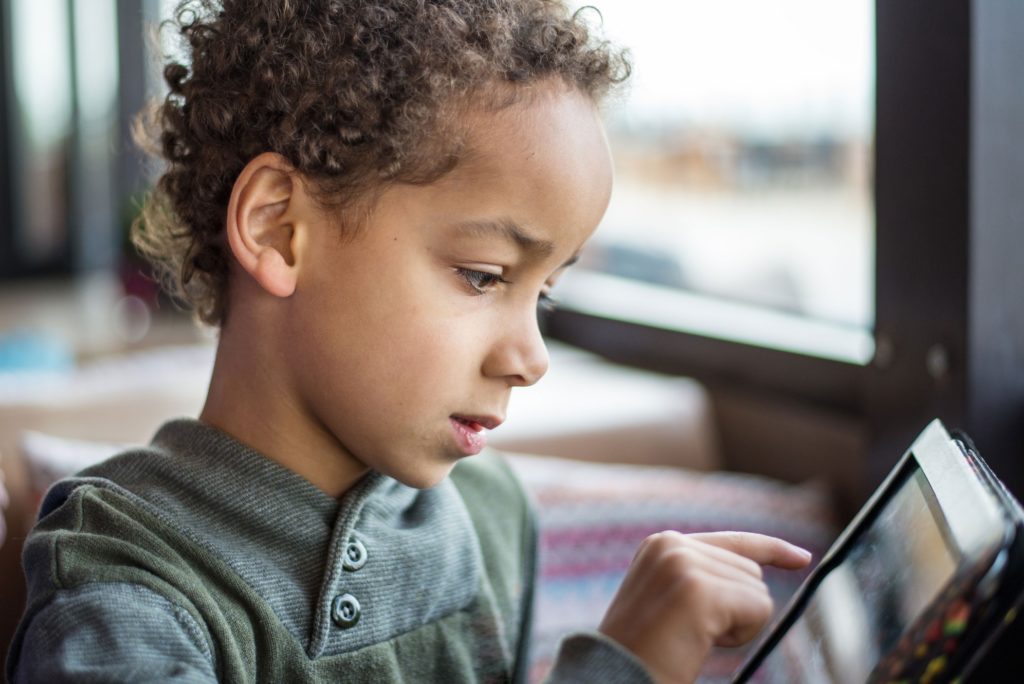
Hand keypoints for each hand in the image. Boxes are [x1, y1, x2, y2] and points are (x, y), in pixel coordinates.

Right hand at [598, 531, 811, 683]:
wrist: (614, 677)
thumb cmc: (644, 652)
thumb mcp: (669, 601)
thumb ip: (701, 577)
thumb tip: (756, 574)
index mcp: (660, 545)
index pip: (732, 540)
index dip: (772, 549)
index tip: (802, 558)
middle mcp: (671, 544)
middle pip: (750, 570)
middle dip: (736, 609)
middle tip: (691, 635)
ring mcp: (683, 563)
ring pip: (757, 589)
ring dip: (736, 623)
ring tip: (690, 639)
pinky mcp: (699, 589)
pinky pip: (759, 607)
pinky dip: (742, 633)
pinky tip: (701, 642)